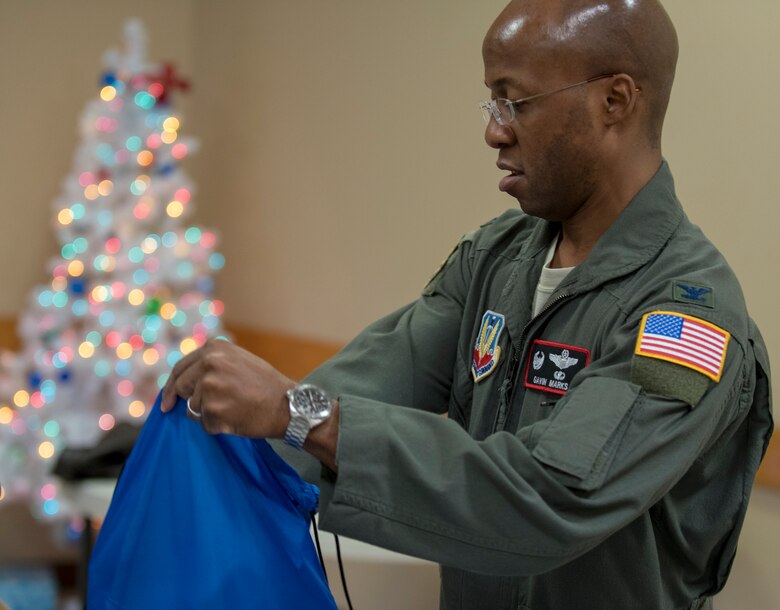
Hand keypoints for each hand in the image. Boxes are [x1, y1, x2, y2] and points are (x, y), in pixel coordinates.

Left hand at [160, 339, 295, 437]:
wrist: (289, 405)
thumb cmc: (266, 385)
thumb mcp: (238, 361)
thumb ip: (212, 364)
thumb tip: (184, 379)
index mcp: (214, 349)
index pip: (180, 368)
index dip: (171, 386)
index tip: (165, 401)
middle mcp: (209, 364)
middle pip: (180, 388)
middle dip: (185, 401)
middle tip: (200, 411)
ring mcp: (210, 387)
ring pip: (193, 409)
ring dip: (208, 414)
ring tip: (235, 409)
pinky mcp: (213, 410)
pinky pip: (204, 424)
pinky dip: (217, 426)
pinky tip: (237, 419)